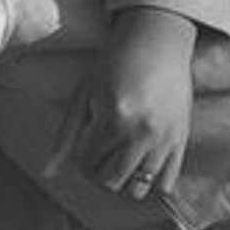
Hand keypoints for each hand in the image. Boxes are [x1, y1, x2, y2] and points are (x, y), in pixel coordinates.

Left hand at [55, 6, 196, 206]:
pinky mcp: (182, 140)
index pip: (88, 165)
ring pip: (138, 188)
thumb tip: (48, 174)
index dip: (80, 162)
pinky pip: (167, 182)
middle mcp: (141, 133)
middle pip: (111, 181)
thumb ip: (66, 138)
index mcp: (113, 120)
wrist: (156, 41)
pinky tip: (140, 166)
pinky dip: (151, 183)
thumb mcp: (83, 96)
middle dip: (98, 174)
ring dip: (123, 180)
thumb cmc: (113, 64)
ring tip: (118, 159)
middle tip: (98, 155)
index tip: (83, 149)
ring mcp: (165, 139)